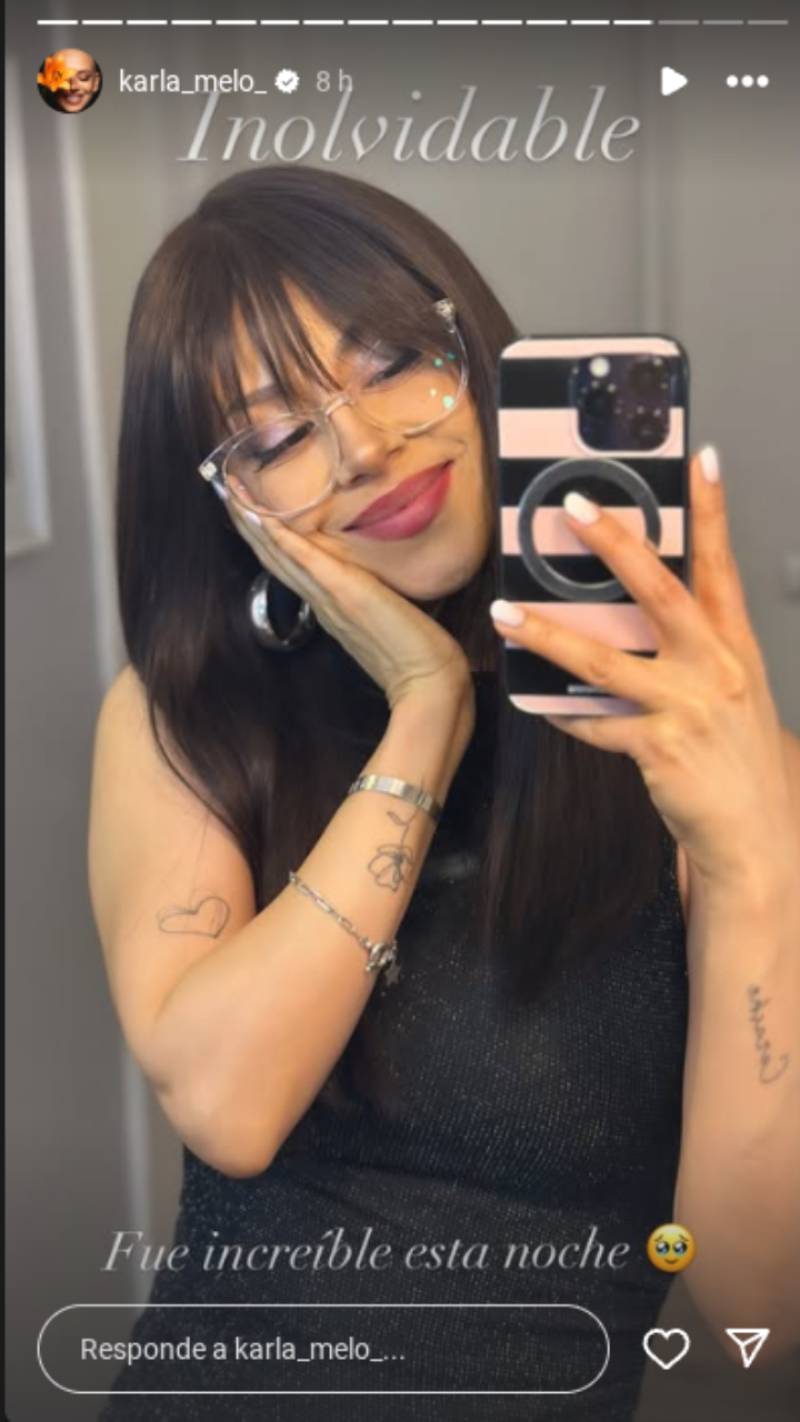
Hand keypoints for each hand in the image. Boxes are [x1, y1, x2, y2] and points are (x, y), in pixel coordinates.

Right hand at [220, 484, 472, 717]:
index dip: (267, 539)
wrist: (428, 681)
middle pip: (275, 558)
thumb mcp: (387, 617)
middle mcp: (321, 601)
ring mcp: (328, 597)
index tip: (249, 510)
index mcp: (329, 605)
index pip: (290, 565)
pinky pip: (305, 561)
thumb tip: (377, 580)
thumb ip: (373, 599)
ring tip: (233, 495)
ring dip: (254, 525)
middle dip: (250, 525)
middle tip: (227, 490)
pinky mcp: (344, 592)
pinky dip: (282, 540)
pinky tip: (263, 518)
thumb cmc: (416, 653)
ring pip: (281, 557)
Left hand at [490, 446, 797, 890]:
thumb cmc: (742, 765)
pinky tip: (538, 704)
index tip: (703, 459)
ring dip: (548, 635)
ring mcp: (686, 708)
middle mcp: (714, 669)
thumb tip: (645, 625)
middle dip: (615, 544)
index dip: (713, 512)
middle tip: (574, 506)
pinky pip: (594, 724)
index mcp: (734, 649)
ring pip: (604, 660)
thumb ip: (697, 657)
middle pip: (659, 592)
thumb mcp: (734, 698)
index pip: (722, 567)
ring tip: (506, 614)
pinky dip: (564, 715)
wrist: (759, 837)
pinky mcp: (659, 749)